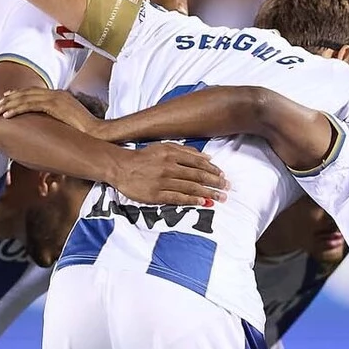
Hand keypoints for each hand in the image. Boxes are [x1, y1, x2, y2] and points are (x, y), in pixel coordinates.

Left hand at [0, 88, 104, 137]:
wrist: (97, 132)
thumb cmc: (86, 131)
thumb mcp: (70, 121)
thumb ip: (58, 118)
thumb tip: (49, 125)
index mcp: (59, 95)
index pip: (34, 92)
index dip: (18, 95)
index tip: (6, 99)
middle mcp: (56, 93)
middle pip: (26, 93)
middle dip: (8, 99)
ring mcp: (55, 98)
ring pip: (24, 98)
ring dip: (7, 105)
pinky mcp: (53, 106)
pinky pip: (29, 106)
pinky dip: (15, 110)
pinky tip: (6, 116)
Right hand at [104, 142, 226, 205]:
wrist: (120, 167)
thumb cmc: (143, 157)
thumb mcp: (163, 147)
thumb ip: (185, 150)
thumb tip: (207, 156)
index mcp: (172, 153)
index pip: (198, 163)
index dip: (213, 170)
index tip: (223, 176)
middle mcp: (169, 166)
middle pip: (198, 175)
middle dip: (215, 183)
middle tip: (227, 188)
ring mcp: (163, 181)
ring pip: (191, 187)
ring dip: (208, 193)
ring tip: (220, 198)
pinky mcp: (156, 194)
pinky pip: (177, 198)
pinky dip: (192, 200)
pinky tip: (203, 202)